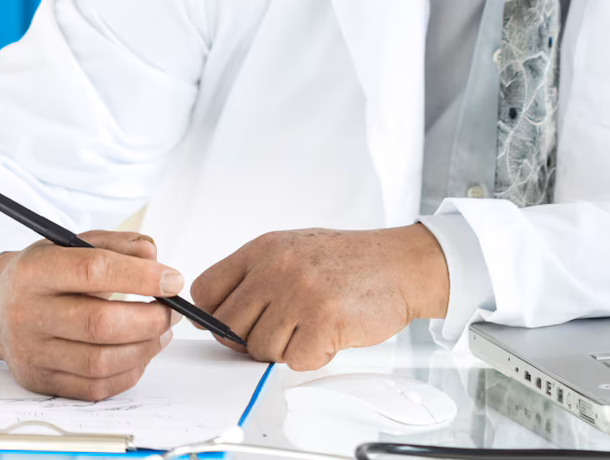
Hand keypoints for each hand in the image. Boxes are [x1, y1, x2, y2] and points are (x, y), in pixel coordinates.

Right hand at [0, 230, 182, 399]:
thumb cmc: (46, 273)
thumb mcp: (74, 244)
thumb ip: (117, 244)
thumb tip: (153, 256)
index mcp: (35, 271)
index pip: (93, 271)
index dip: (141, 277)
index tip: (173, 280)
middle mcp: (27, 313)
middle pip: (100, 324)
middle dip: (150, 319)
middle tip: (172, 311)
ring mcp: (30, 352)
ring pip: (100, 362)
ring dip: (145, 349)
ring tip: (160, 332)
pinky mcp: (38, 380)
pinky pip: (94, 387)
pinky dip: (128, 372)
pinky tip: (139, 352)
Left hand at [191, 226, 448, 370]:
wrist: (403, 264)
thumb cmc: (350, 262)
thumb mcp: (294, 250)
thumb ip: (254, 277)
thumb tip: (212, 318)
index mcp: (264, 248)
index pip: (207, 291)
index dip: (213, 316)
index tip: (231, 323)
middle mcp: (277, 267)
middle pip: (228, 327)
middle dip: (250, 338)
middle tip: (282, 330)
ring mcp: (300, 294)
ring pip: (259, 349)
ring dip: (285, 349)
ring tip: (312, 327)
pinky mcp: (323, 322)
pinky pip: (294, 361)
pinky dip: (312, 356)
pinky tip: (329, 335)